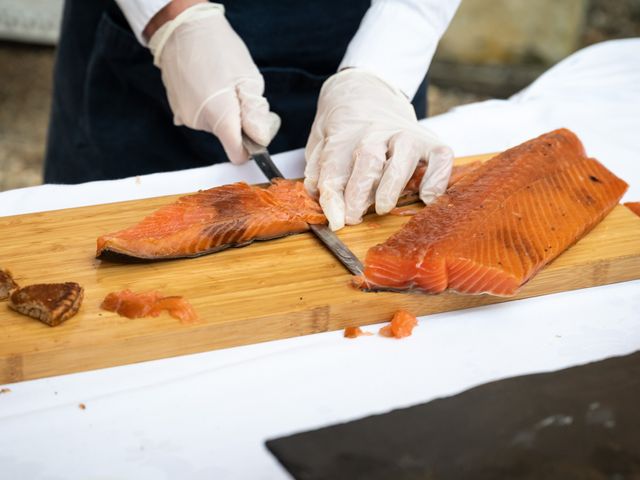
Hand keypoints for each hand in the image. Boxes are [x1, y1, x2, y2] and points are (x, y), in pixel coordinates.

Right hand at [148, 3, 279, 163]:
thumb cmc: (218, 48)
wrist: (181, 26)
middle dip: (239, 121)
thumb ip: (255, 113)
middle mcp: (200, 122)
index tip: (257, 130)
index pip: (238, 155)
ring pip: (215, 124)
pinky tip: (208, 82)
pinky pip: (201, 115)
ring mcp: (186, 116)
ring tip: (223, 82)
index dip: (252, 147)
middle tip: (242, 91)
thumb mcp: (248, 78)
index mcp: (220, 118)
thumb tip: (261, 139)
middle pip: (228, 137)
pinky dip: (208, 105)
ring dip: (224, 110)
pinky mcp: (178, 108)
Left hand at [304, 69, 453, 230]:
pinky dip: (438, 177)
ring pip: (403, 155)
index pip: (335, 166)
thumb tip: (317, 191)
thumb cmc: (344, 128)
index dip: (334, 196)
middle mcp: (375, 133)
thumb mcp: (320, 141)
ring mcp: (405, 135)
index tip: (337, 219)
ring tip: (383, 208)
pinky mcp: (429, 141)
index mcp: (344, 136)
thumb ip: (319, 167)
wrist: (367, 91)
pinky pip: (440, 156)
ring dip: (392, 184)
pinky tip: (427, 197)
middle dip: (360, 190)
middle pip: (368, 158)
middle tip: (353, 216)